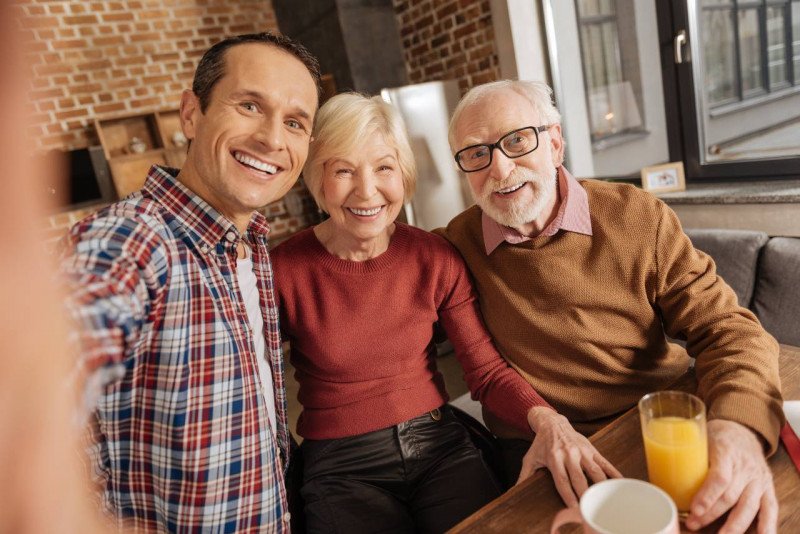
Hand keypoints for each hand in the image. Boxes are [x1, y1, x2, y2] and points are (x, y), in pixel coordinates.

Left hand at [518, 407, 621, 505]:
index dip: (568, 495)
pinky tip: (620, 484)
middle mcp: (569, 454)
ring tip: (604, 501)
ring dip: (601, 487)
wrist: (552, 422)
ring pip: (595, 472)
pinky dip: (614, 473)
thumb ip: (524, 475)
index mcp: (554, 458)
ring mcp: (582, 451)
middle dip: (585, 495)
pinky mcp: (592, 449)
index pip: (562, 480)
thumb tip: (514, 491)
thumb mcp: (530, 458)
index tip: (574, 508)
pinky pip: (605, 463)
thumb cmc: (541, 443)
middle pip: (580, 479)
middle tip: (589, 510)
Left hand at [686, 419, 776, 533]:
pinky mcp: (767, 488)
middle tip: (693, 524)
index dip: (707, 496)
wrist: (743, 430)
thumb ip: (689, 457)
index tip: (694, 509)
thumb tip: (663, 475)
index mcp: (727, 452)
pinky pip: (770, 509)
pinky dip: (767, 526)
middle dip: (711, 515)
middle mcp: (746, 467)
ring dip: (733, 526)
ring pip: (749, 507)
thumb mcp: (701, 438)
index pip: (720, 477)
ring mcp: (758, 479)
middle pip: (730, 496)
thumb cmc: (718, 436)